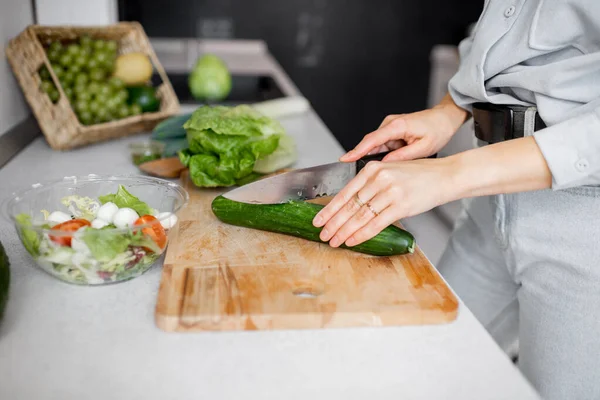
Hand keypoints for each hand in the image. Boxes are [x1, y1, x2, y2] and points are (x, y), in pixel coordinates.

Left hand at [312, 157, 457, 247]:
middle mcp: (379, 178)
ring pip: (360, 216)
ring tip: (334, 241)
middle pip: (350, 206)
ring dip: (344, 231)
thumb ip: (370, 184)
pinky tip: (352, 240)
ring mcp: (390, 192)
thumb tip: (351, 206)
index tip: (318, 220)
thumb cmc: (418, 176)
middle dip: (333, 223)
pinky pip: (376, 224)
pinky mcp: (401, 206)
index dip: (329, 209)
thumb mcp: (390, 172)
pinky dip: (362, 234)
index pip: (345, 192)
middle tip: (322, 235)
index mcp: (373, 169)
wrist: (444, 176)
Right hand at [341, 95, 467, 162]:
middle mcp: (390, 124)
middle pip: (370, 144)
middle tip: (359, 174)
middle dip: (363, 158)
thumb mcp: (423, 148)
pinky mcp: (392, 132)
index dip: (357, 150)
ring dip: (376, 158)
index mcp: (397, 125)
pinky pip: (382, 145)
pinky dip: (382, 155)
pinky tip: (386, 164)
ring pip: (376, 146)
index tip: (345, 159)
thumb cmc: (438, 130)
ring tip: (378, 171)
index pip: (372, 139)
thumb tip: (386, 165)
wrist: (445, 118)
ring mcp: (390, 127)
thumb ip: (403, 157)